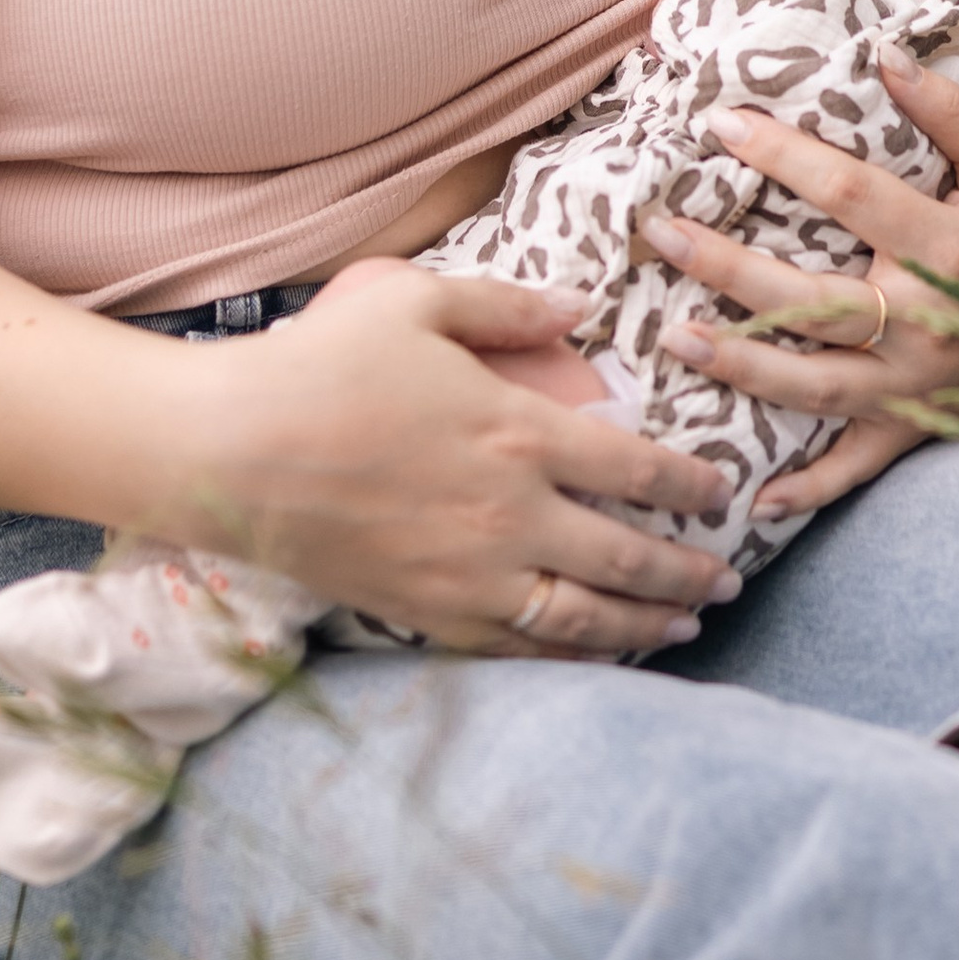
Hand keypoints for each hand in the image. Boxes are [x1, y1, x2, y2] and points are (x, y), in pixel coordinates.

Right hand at [190, 262, 743, 659]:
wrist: (230, 452)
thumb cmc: (321, 365)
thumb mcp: (417, 302)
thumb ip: (508, 305)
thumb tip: (581, 306)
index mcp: (518, 431)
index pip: (636, 467)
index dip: (691, 485)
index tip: (724, 493)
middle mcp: (510, 513)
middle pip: (627, 556)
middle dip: (689, 571)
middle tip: (729, 579)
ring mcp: (469, 574)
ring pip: (584, 616)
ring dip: (646, 624)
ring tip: (687, 625)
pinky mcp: (426, 614)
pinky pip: (518, 647)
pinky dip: (569, 656)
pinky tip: (595, 654)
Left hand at [637, 54, 958, 521]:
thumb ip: (952, 111)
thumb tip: (884, 52)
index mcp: (947, 248)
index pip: (849, 194)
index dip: (782, 156)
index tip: (719, 124)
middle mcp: (925, 321)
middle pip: (811, 298)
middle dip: (728, 266)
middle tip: (662, 232)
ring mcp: (916, 385)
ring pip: (816, 383)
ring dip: (743, 368)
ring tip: (675, 339)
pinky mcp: (914, 426)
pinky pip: (856, 466)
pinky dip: (810, 489)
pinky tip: (752, 500)